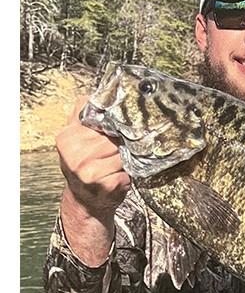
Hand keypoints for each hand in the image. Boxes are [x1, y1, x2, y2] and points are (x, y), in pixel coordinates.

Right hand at [56, 98, 130, 264]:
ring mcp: (88, 170)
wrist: (86, 201)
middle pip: (115, 136)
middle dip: (123, 143)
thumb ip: (83, 114)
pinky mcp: (105, 183)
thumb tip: (99, 91)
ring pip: (123, 152)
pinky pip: (128, 169)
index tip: (123, 126)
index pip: (101, 119)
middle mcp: (75, 152)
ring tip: (117, 165)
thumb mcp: (77, 138)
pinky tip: (118, 177)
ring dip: (127, 158)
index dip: (115, 123)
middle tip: (119, 151)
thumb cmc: (86, 166)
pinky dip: (129, 174)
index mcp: (67, 137)